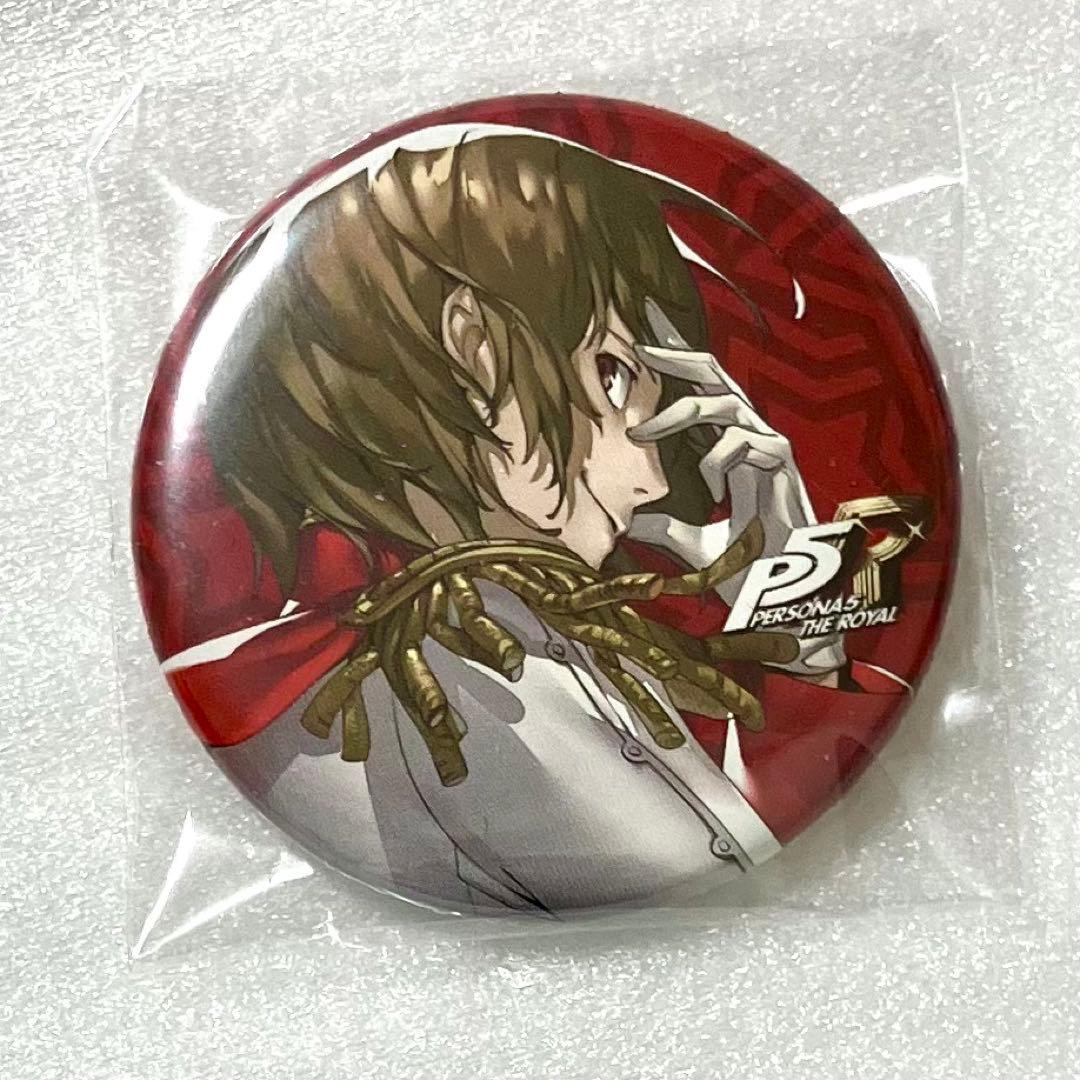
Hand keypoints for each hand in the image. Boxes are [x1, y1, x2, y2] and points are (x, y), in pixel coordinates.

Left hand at [627, 377, 845, 677]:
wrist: (785, 598)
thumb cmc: (751, 570)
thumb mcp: (695, 545)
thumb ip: (666, 529)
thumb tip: (627, 523)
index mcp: (731, 452)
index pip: (702, 398)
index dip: (676, 371)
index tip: (640, 352)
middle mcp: (751, 441)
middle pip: (717, 378)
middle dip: (679, 357)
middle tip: (640, 348)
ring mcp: (770, 449)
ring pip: (726, 405)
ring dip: (679, 415)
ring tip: (641, 434)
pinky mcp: (785, 464)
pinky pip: (746, 441)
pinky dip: (719, 461)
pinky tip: (713, 491)